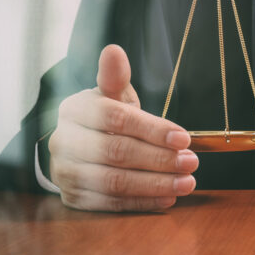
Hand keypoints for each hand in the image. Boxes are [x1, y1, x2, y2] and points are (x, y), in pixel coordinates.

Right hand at [48, 45, 198, 210]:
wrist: (77, 146)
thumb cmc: (103, 118)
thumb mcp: (112, 95)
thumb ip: (116, 77)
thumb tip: (114, 50)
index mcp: (74, 109)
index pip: (116, 119)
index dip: (152, 129)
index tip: (185, 138)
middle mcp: (63, 141)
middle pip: (117, 152)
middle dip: (160, 159)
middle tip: (191, 162)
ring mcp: (65, 171)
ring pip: (114, 181)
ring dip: (155, 184)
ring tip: (186, 182)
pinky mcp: (72, 197)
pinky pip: (110, 203)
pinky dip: (141, 202)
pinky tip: (167, 198)